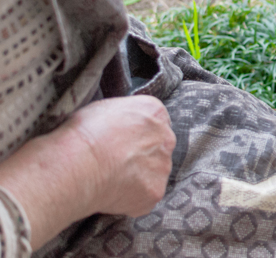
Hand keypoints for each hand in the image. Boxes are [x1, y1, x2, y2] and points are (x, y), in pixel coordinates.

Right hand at [66, 96, 175, 216]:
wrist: (78, 164)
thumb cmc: (85, 133)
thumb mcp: (105, 107)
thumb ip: (125, 115)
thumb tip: (122, 125)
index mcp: (154, 111)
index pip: (154, 123)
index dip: (136, 135)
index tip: (121, 144)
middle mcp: (166, 137)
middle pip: (158, 148)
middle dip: (141, 156)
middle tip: (115, 164)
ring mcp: (163, 166)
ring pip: (154, 173)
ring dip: (137, 177)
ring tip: (109, 180)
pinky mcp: (155, 191)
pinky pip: (145, 196)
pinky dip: (130, 198)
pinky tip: (110, 194)